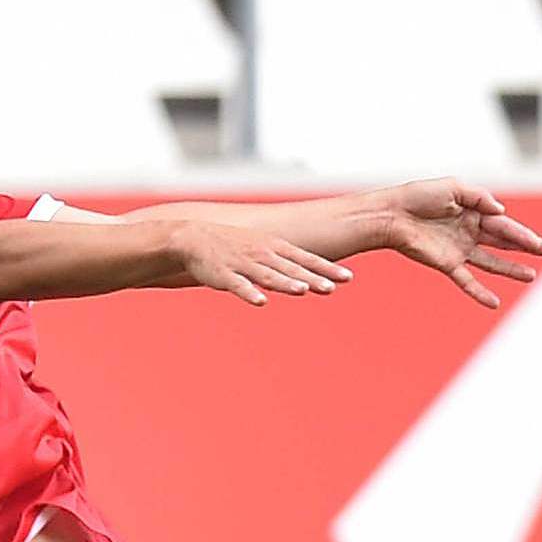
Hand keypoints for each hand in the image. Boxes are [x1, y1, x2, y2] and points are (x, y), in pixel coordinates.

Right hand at [170, 222, 354, 305]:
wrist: (193, 239)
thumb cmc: (232, 246)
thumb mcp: (263, 247)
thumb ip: (286, 261)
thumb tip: (312, 275)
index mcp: (273, 248)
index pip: (306, 259)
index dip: (327, 268)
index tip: (348, 278)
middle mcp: (262, 254)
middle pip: (291, 269)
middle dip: (311, 278)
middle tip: (332, 288)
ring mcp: (243, 264)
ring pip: (267, 275)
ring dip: (285, 283)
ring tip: (302, 290)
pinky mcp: (223, 275)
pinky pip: (238, 285)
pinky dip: (249, 293)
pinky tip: (260, 302)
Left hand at [379, 178, 541, 308]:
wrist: (391, 214)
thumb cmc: (418, 196)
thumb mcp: (453, 188)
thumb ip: (479, 197)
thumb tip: (502, 211)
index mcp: (472, 212)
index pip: (503, 224)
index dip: (523, 234)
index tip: (541, 244)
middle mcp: (468, 232)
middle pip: (502, 241)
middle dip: (524, 247)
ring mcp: (458, 249)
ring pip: (490, 262)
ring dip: (510, 270)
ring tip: (530, 277)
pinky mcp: (446, 263)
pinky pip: (466, 280)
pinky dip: (479, 292)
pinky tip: (494, 303)